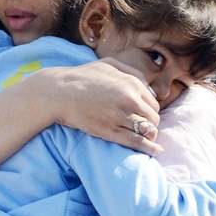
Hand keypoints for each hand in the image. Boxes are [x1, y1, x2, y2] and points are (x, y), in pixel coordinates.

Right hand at [43, 61, 161, 155]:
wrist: (59, 92)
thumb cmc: (82, 76)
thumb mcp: (110, 64)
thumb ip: (132, 73)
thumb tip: (150, 88)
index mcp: (131, 83)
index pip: (154, 102)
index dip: (150, 110)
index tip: (143, 114)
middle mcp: (129, 100)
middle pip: (153, 118)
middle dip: (150, 123)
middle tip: (142, 126)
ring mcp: (120, 117)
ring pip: (147, 130)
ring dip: (149, 135)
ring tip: (146, 137)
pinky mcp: (110, 131)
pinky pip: (136, 142)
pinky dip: (149, 147)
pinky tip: (156, 151)